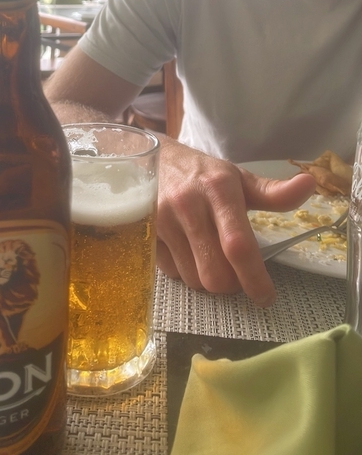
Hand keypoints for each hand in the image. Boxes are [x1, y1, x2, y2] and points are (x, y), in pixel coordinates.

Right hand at [156, 139, 316, 306]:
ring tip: (208, 256)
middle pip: (215, 274)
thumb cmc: (202, 173)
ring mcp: (162, 221)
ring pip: (193, 279)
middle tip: (236, 272)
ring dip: (206, 278)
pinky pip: (171, 273)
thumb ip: (273, 192)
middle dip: (231, 283)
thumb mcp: (238, 178)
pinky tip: (186, 250)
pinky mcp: (145, 233)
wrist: (153, 157)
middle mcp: (189, 206)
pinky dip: (183, 270)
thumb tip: (309, 184)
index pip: (239, 245)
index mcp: (219, 190)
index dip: (254, 278)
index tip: (266, 297)